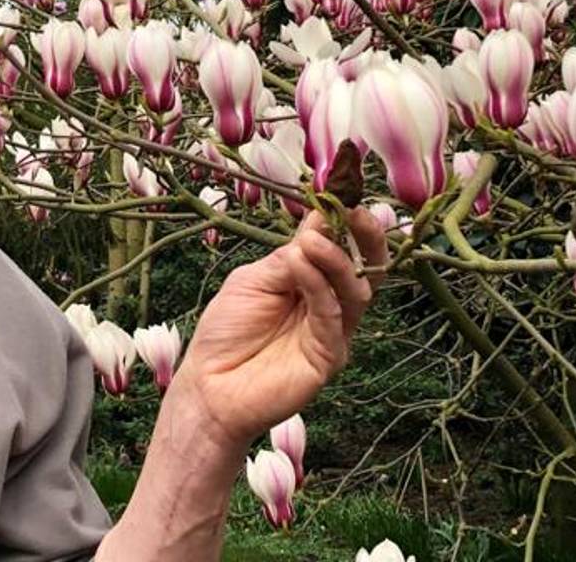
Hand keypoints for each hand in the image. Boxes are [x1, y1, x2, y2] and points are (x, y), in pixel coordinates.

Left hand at [168, 206, 387, 451]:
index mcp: (308, 281)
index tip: (343, 191)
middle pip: (364, 268)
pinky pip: (331, 315)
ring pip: (354, 290)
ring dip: (336, 260)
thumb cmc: (226, 331)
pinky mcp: (329, 356)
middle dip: (366, 238)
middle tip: (356, 212)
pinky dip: (317, 286)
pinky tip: (299, 266)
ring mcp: (332, 331)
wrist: (209, 385)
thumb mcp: (252, 280)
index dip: (340, 219)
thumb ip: (285, 259)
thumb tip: (317, 227)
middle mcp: (328, 304)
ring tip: (313, 242)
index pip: (335, 245)